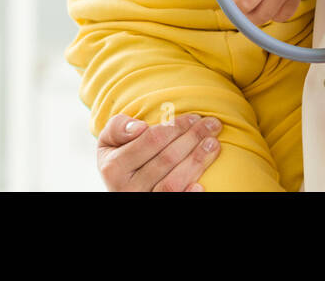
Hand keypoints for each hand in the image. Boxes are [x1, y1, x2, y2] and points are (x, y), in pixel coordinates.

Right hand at [95, 112, 222, 191]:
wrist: (117, 188)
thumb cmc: (119, 158)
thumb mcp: (109, 141)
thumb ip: (118, 128)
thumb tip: (140, 128)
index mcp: (113, 167)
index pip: (151, 140)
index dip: (176, 126)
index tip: (194, 116)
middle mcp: (126, 189)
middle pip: (166, 159)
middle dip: (193, 138)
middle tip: (213, 125)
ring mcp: (142, 201)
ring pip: (172, 183)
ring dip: (197, 161)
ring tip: (214, 145)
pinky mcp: (156, 208)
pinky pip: (174, 202)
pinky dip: (188, 195)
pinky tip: (201, 185)